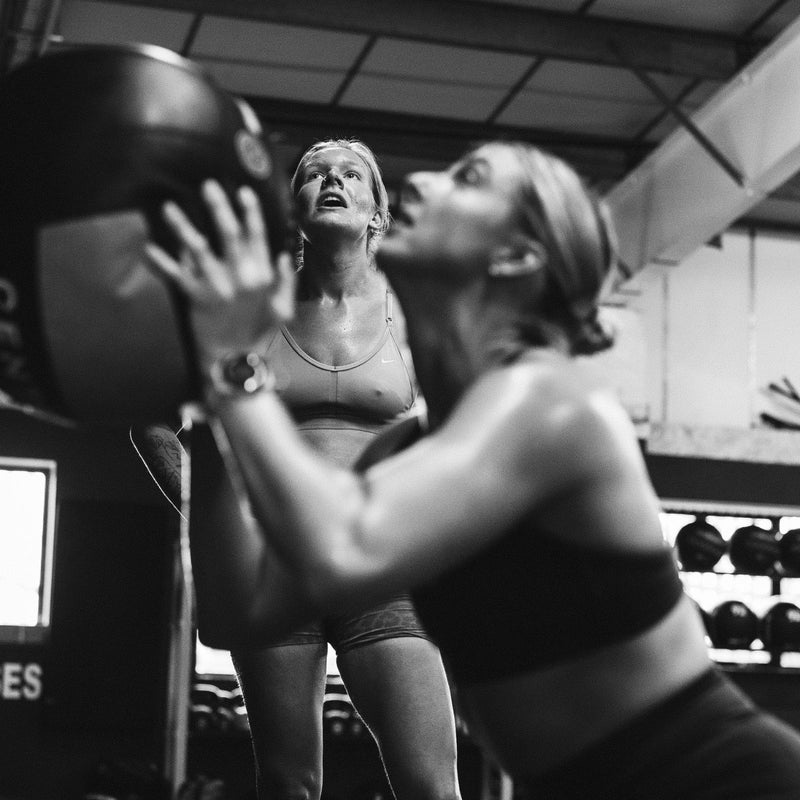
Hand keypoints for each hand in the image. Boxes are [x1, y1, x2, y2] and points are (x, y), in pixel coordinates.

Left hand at [145, 179, 294, 372]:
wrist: (236, 360)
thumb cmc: (260, 335)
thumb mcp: (283, 310)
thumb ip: (285, 281)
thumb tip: (282, 255)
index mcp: (262, 275)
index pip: (256, 236)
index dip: (250, 212)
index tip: (241, 191)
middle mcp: (240, 276)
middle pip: (228, 233)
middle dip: (218, 207)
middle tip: (207, 186)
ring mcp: (217, 285)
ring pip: (198, 247)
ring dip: (182, 226)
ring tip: (168, 208)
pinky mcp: (197, 296)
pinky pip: (176, 274)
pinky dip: (160, 262)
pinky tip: (146, 248)